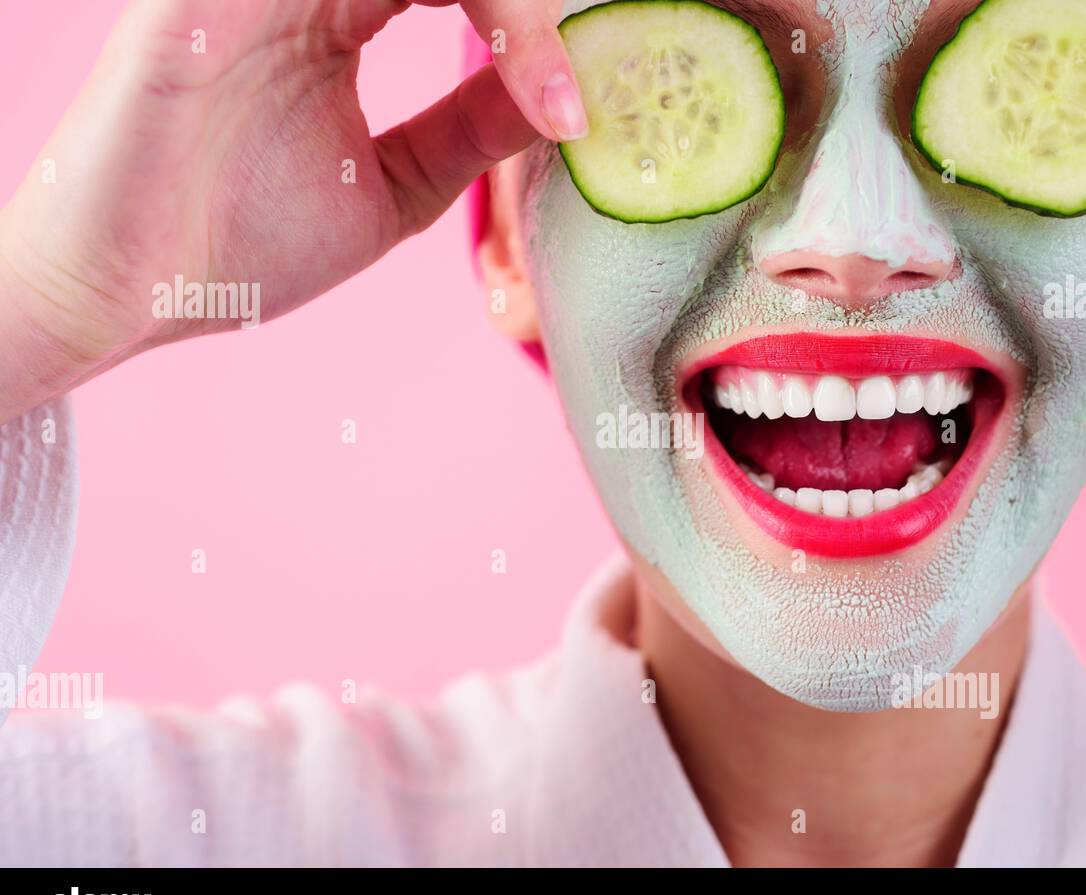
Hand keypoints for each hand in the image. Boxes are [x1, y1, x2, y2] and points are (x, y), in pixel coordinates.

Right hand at [0, 0, 585, 418]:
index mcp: (336, 16)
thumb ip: (468, 133)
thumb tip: (562, 102)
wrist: (127, 295)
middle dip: (512, 6)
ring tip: (525, 45)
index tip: (578, 106)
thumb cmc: (240, 244)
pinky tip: (455, 14)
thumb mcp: (392, 190)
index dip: (524, 25)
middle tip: (565, 66)